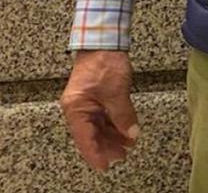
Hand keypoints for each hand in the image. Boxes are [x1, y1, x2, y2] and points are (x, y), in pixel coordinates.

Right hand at [60, 50, 139, 170]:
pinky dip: (114, 125)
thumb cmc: (104, 63)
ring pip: (98, 127)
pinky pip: (103, 117)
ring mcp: (86, 103)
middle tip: (122, 156)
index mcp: (76, 109)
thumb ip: (123, 115)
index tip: (105, 166)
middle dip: (107, 146)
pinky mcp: (95, 97)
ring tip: (127, 146)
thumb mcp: (116, 92)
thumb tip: (131, 134)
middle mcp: (78, 109)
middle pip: (91, 135)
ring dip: (112, 136)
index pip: (85, 139)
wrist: (104, 42)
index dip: (96, 154)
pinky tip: (125, 131)